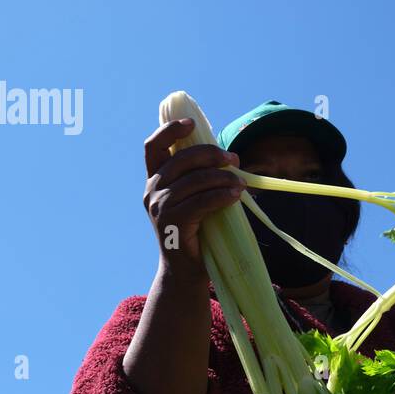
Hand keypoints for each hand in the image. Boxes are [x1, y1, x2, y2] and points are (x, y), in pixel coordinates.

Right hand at [142, 118, 246, 281]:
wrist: (186, 271)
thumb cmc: (197, 232)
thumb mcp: (195, 199)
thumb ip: (201, 178)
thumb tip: (230, 157)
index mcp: (155, 180)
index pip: (154, 147)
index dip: (170, 130)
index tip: (191, 123)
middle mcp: (152, 191)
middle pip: (181, 159)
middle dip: (211, 154)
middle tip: (234, 160)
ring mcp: (160, 207)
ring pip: (195, 180)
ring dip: (223, 178)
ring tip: (242, 184)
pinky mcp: (172, 223)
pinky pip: (201, 201)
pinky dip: (222, 195)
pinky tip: (236, 195)